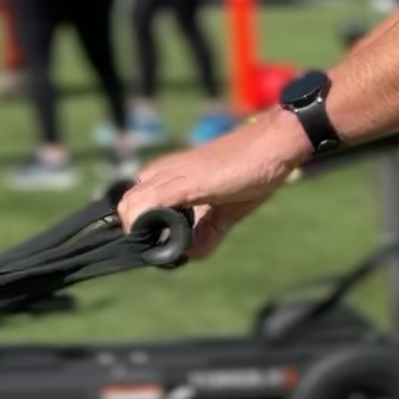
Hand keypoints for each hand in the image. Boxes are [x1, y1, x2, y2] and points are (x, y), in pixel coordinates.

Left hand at [116, 108, 301, 260]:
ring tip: (172, 244)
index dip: (140, 230)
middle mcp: (162, 172)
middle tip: (166, 248)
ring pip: (128, 207)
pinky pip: (148, 204)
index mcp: (168, 176)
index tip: (162, 245)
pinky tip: (174, 237)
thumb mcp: (226, 210)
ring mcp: (170, 174)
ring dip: (142, 233)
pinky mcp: (184, 181)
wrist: (273, 144)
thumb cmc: (253, 171)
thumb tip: (193, 255)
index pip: (134, 204)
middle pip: (124, 207)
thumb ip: (207, 232)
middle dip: (138, 236)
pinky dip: (149, 226)